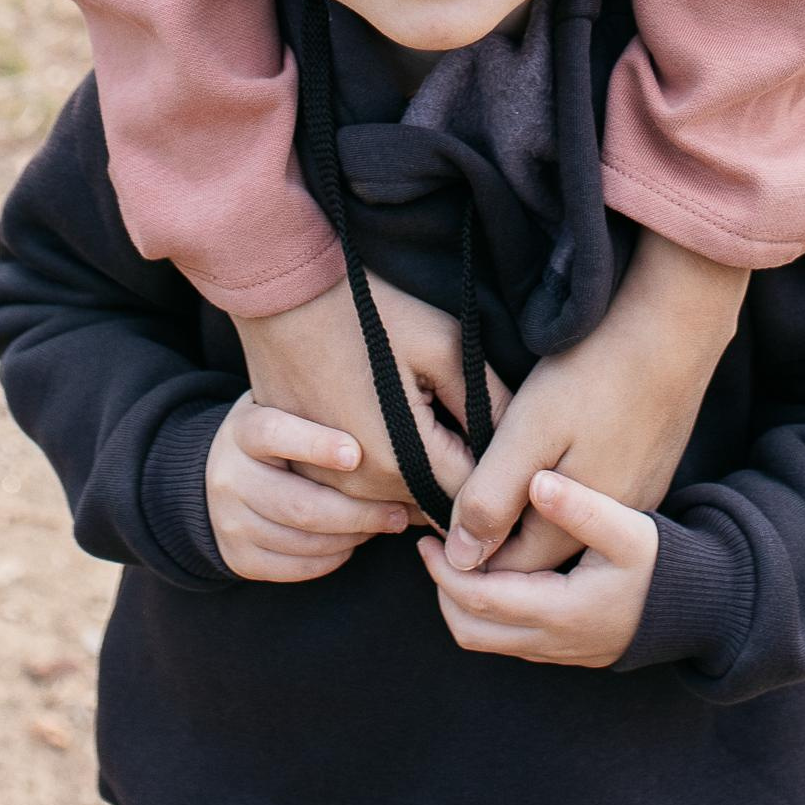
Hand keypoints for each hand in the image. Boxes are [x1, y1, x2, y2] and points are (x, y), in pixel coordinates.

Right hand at [204, 398, 413, 581]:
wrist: (222, 474)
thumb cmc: (278, 438)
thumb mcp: (287, 411)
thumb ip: (323, 415)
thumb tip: (392, 431)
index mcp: (243, 431)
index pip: (274, 434)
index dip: (314, 445)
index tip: (356, 455)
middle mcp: (229, 477)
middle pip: (299, 504)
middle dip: (358, 513)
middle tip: (398, 513)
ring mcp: (230, 521)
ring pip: (302, 540)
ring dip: (352, 537)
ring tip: (382, 525)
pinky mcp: (238, 557)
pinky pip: (295, 566)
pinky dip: (332, 558)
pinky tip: (352, 542)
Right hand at [239, 274, 498, 512]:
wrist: (285, 294)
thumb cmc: (369, 312)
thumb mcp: (445, 344)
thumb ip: (489, 402)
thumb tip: (519, 446)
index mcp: (403, 459)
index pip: (471, 501)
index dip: (494, 479)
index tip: (504, 450)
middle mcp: (362, 486)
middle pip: (433, 509)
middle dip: (457, 484)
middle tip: (466, 430)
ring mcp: (325, 483)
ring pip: (394, 507)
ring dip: (418, 484)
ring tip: (431, 428)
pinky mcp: (301, 472)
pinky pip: (357, 496)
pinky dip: (381, 478)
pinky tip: (389, 434)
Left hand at [420, 467, 656, 666]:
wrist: (700, 606)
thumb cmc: (663, 564)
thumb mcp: (630, 528)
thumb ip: (583, 507)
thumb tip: (537, 484)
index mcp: (560, 613)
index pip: (479, 600)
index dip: (446, 569)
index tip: (430, 537)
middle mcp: (552, 642)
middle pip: (471, 630)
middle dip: (445, 590)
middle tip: (434, 547)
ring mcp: (556, 650)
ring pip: (486, 639)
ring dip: (462, 601)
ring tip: (458, 553)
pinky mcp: (563, 646)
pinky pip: (506, 637)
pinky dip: (485, 607)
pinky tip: (491, 566)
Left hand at [447, 230, 744, 574]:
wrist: (672, 330)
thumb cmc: (593, 375)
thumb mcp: (527, 433)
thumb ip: (491, 498)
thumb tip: (460, 559)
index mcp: (576, 527)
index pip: (510, 574)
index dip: (468, 558)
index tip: (435, 533)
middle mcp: (613, 527)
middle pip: (541, 558)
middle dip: (496, 544)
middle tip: (457, 505)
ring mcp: (637, 498)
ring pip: (567, 532)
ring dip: (528, 521)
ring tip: (494, 483)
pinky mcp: (649, 472)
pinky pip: (596, 507)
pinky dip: (561, 500)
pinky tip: (545, 464)